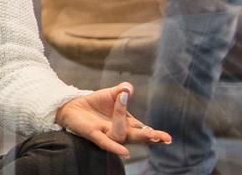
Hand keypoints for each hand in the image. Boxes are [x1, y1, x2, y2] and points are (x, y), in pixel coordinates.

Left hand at [53, 82, 170, 156]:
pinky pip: (105, 143)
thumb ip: (122, 90)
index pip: (144, 129)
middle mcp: (119, 131)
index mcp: (127, 122)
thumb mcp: (112, 93)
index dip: (156, 134)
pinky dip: (115, 148)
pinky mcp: (94, 134)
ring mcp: (107, 133)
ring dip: (131, 131)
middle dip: (149, 137)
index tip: (168, 138)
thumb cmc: (95, 103)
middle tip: (158, 136)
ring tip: (144, 130)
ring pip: (122, 135)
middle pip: (136, 136)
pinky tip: (125, 153)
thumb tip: (128, 88)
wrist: (73, 106)